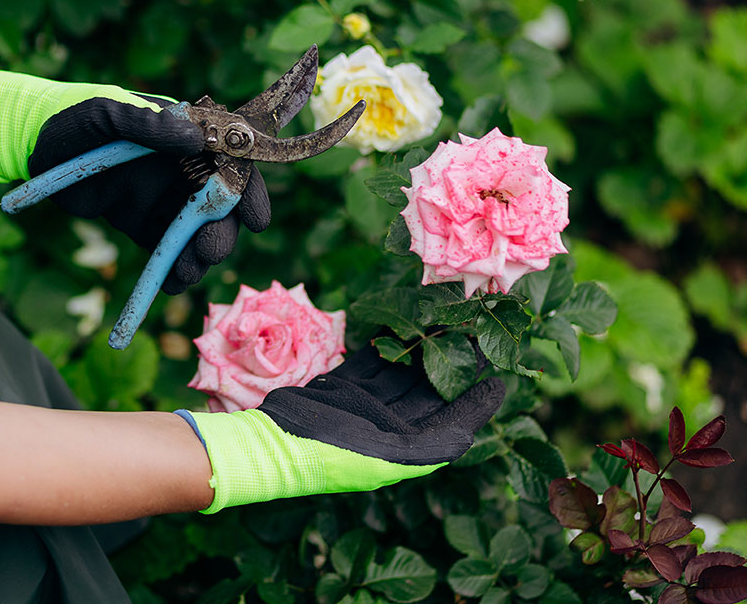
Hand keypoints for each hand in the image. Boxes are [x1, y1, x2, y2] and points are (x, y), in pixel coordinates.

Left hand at [0, 67, 270, 293]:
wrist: (31, 147)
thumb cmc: (72, 119)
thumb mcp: (106, 114)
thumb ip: (148, 123)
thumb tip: (195, 138)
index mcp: (183, 136)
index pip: (231, 162)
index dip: (249, 191)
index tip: (256, 219)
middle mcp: (181, 168)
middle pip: (220, 206)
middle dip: (222, 232)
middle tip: (211, 252)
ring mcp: (162, 198)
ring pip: (196, 233)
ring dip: (199, 256)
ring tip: (188, 273)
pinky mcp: (141, 222)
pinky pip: (165, 249)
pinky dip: (172, 270)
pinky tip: (171, 284)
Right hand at [176, 342, 503, 513]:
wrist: (274, 446)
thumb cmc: (333, 457)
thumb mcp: (392, 458)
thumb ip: (437, 444)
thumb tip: (476, 427)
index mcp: (409, 447)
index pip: (453, 417)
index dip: (478, 395)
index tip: (502, 368)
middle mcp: (391, 426)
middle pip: (432, 387)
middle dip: (455, 358)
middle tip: (477, 327)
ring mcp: (367, 404)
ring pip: (405, 369)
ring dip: (425, 344)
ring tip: (448, 317)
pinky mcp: (343, 386)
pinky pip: (372, 360)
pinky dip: (388, 342)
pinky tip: (405, 322)